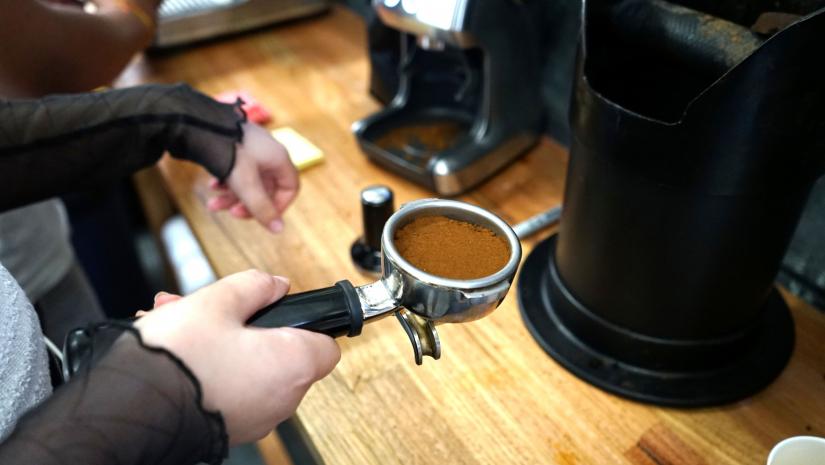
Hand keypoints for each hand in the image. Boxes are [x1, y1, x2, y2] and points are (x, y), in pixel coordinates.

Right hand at [134, 270, 339, 444]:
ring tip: (181, 316)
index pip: (327, 346)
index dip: (309, 323)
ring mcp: (253, 419)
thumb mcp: (217, 301)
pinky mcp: (225, 429)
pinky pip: (229, 389)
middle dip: (249, 324)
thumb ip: (255, 286)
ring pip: (249, 368)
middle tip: (217, 306)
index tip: (288, 309)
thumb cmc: (176, 360)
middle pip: (281, 353)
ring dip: (223, 341)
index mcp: (291, 365)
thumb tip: (276, 285)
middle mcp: (279, 400)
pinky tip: (176, 344)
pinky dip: (211, 366)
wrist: (127, 408)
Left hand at [208, 123, 298, 233]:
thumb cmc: (228, 152)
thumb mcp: (246, 185)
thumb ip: (262, 209)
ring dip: (232, 196)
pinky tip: (212, 186)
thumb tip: (279, 230)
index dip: (278, 206)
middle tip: (231, 213)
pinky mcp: (236, 145)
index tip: (262, 217)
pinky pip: (236, 170)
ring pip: (248, 180)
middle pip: (266, 187)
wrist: (198, 123)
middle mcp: (268, 152)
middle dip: (248, 204)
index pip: (290, 188)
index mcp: (279, 158)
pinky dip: (226, 182)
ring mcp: (252, 148)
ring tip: (213, 205)